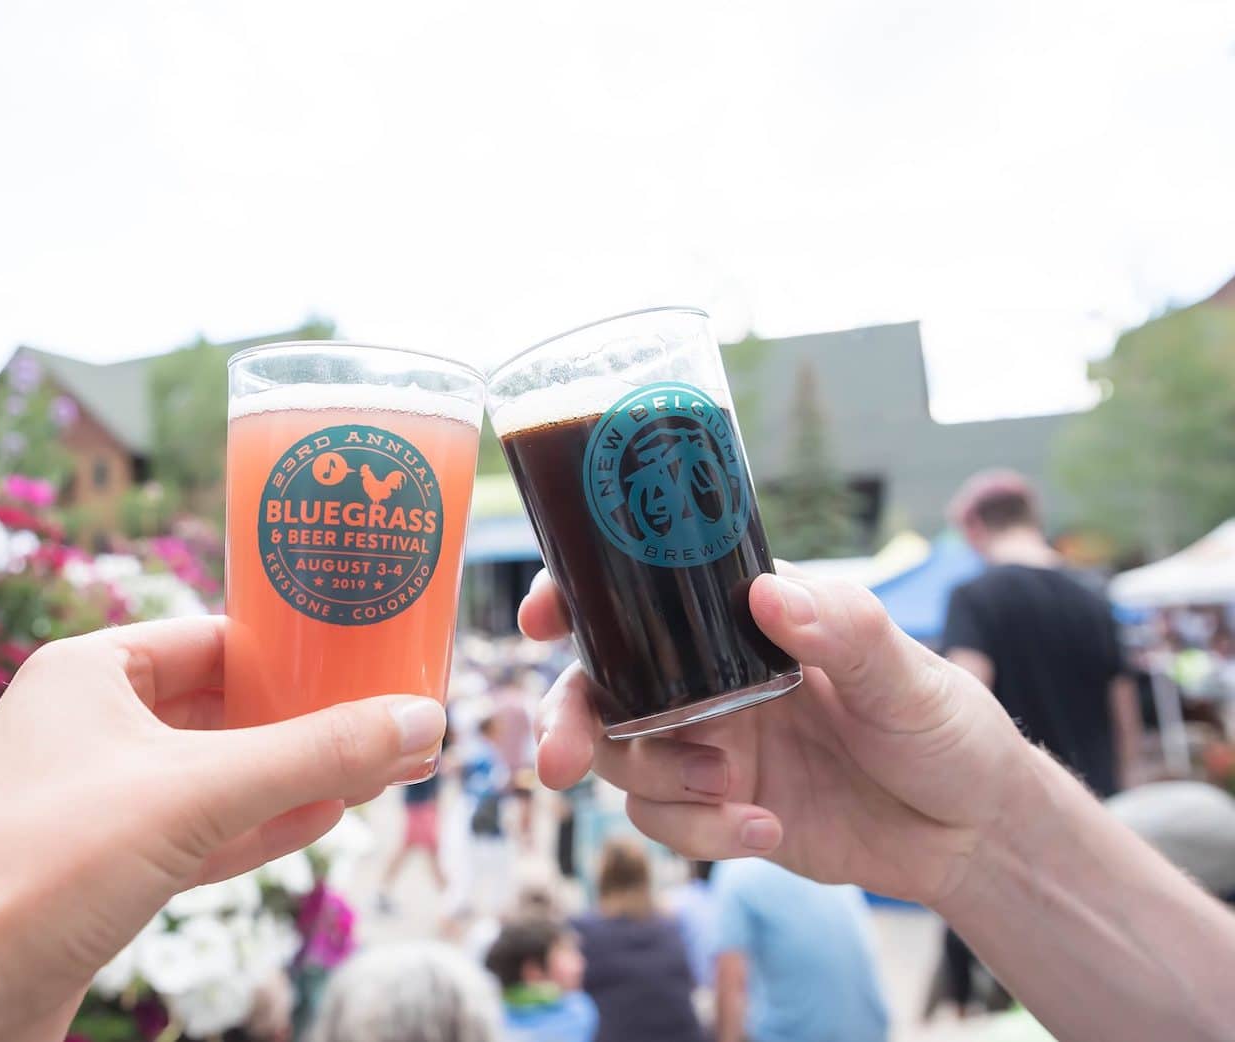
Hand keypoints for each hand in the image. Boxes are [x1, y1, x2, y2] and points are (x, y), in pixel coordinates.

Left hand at [0, 617, 445, 1038]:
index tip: (362, 656)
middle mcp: (83, 727)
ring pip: (210, 776)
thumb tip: (422, 720)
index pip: (212, 637)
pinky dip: (255, 829)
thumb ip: (313, 755)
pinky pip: (192, 835)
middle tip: (386, 720)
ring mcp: (87, 804)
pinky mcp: (93, 874)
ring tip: (375, 770)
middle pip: (218, 707)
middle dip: (301, 719)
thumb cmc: (36, 869)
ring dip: (288, 777)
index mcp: (86, 673)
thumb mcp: (195, 795)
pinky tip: (320, 822)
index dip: (290, 648)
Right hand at [525, 568, 1034, 905]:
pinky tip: (766, 831)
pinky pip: (664, 822)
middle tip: (558, 762)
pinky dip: (701, 833)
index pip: (642, 590)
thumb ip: (845, 631)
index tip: (541, 616)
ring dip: (655, 782)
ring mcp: (706, 742)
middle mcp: (707, 675)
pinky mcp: (716, 807)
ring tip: (728, 792)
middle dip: (564, 719)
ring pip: (620, 757)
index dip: (576, 596)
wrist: (970, 834)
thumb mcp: (909, 676)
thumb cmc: (946, 728)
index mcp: (742, 619)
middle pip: (598, 683)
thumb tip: (769, 596)